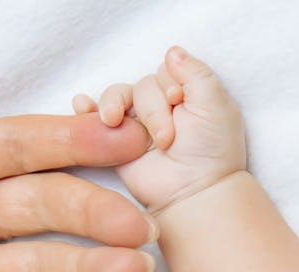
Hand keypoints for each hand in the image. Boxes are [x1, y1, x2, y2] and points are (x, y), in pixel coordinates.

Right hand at [72, 46, 245, 212]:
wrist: (194, 192)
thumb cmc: (212, 152)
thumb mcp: (216, 104)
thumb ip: (196, 73)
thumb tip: (172, 50)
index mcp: (185, 92)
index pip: (166, 69)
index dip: (169, 84)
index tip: (180, 103)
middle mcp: (159, 105)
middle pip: (141, 86)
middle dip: (152, 109)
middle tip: (168, 139)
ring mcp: (135, 123)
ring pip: (117, 96)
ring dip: (115, 105)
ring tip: (114, 121)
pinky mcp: (115, 142)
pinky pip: (93, 118)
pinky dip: (85, 109)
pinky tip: (82, 106)